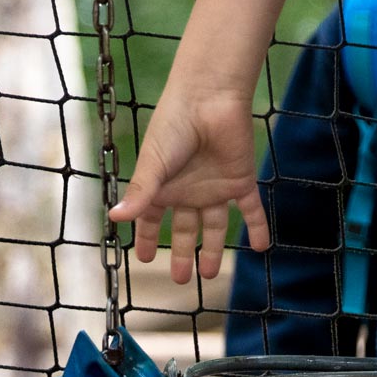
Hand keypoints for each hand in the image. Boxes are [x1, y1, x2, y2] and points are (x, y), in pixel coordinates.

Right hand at [110, 83, 269, 283]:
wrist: (209, 98)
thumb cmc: (174, 125)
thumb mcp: (153, 164)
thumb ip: (139, 193)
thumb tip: (114, 218)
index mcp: (164, 186)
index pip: (151, 220)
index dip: (146, 238)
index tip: (142, 259)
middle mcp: (188, 190)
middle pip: (184, 229)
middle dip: (181, 254)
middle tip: (179, 279)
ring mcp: (215, 187)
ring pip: (214, 227)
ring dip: (214, 250)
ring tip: (209, 274)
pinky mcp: (240, 181)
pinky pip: (251, 210)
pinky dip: (258, 228)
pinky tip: (262, 247)